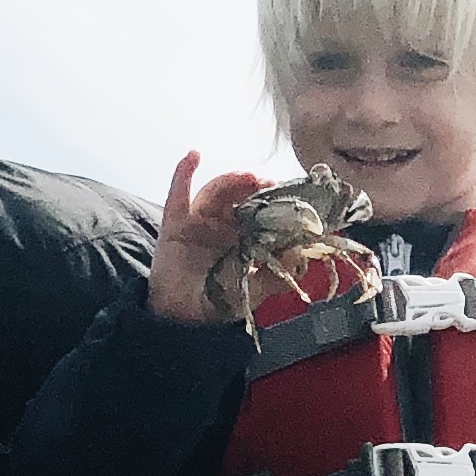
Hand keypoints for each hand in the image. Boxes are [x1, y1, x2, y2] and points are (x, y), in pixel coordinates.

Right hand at [148, 152, 273, 324]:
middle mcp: (223, 225)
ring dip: (231, 180)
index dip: (273, 200)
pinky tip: (194, 156)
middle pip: (239, 196)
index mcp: (244, 237)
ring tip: (247, 176)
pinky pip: (177, 194)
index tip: (288, 192)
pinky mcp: (175, 223)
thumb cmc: (217, 303)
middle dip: (254, 186)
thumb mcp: (252, 292)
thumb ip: (275, 276)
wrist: (181, 319)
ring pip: (216, 192)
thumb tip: (301, 257)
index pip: (261, 211)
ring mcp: (198, 222)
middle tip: (269, 182)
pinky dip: (183, 173)